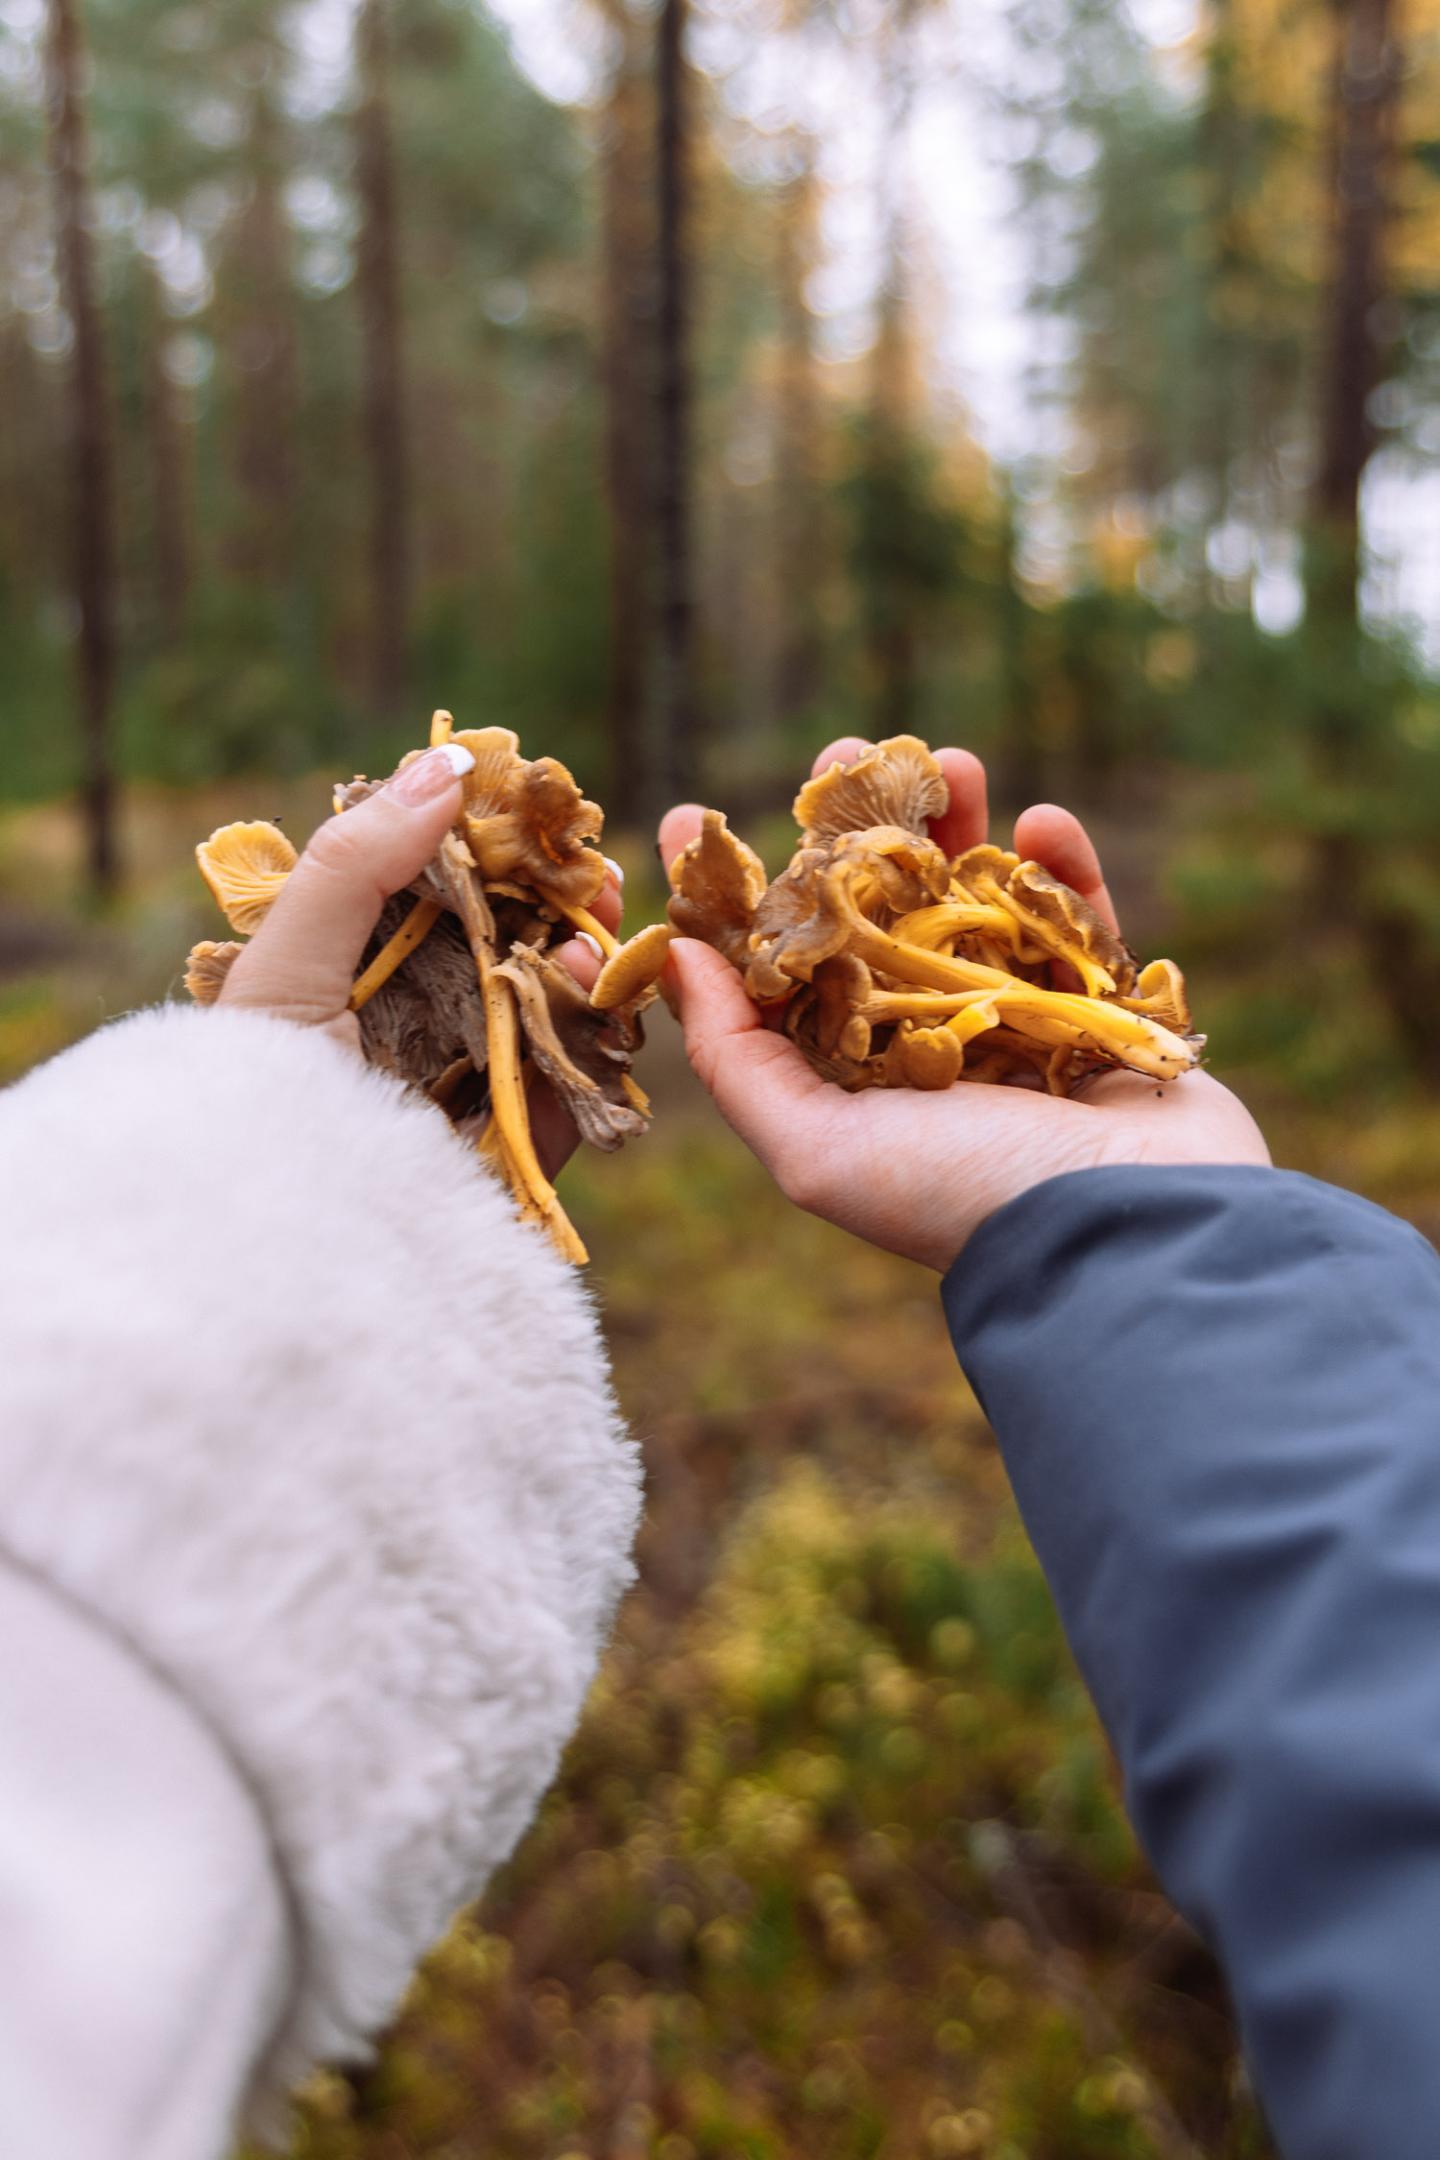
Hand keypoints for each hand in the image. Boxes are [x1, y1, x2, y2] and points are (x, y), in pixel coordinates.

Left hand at [218, 743, 622, 1178]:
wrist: (271, 1236)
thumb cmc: (254, 1095)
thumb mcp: (288, 961)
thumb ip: (356, 863)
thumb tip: (445, 764)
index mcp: (362, 981)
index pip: (444, 901)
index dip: (497, 857)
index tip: (537, 816)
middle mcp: (421, 1033)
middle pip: (513, 950)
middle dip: (559, 907)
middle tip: (591, 874)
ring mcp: (473, 1095)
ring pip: (554, 1014)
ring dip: (584, 969)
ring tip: (589, 938)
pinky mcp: (515, 1158)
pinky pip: (575, 1095)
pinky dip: (594, 1046)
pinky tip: (594, 1002)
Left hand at [658, 739, 1268, 1271]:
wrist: (1133, 1232)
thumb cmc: (964, 1196)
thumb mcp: (819, 1150)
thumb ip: (739, 1061)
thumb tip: (680, 961)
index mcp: (855, 1080)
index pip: (778, 971)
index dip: (734, 895)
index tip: (691, 814)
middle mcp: (932, 1047)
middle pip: (881, 914)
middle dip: (860, 827)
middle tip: (850, 752)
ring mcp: (1021, 1023)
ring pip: (980, 900)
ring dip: (963, 825)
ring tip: (950, 759)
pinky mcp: (1106, 1009)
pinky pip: (1081, 921)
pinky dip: (1065, 868)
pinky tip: (1044, 820)